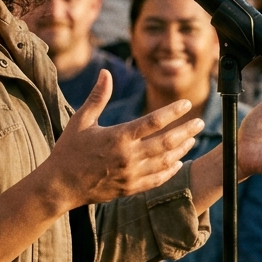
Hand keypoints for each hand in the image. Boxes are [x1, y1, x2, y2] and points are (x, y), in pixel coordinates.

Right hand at [43, 71, 204, 209]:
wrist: (60, 186)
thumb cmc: (69, 150)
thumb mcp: (81, 120)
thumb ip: (98, 97)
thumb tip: (106, 73)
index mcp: (117, 137)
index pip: (153, 121)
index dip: (173, 111)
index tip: (187, 103)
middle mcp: (128, 157)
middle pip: (166, 142)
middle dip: (186, 131)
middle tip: (200, 122)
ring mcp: (131, 175)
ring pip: (165, 162)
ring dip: (182, 149)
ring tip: (192, 139)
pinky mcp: (130, 188)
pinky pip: (157, 179)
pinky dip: (170, 170)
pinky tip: (178, 161)